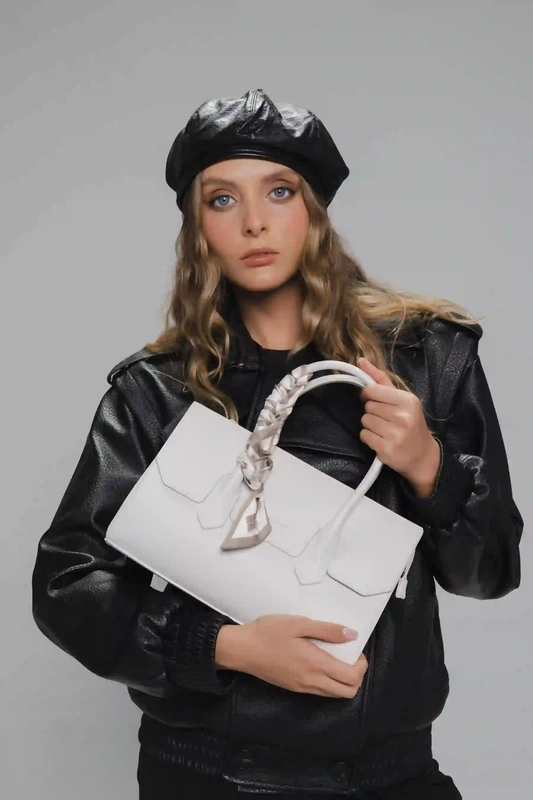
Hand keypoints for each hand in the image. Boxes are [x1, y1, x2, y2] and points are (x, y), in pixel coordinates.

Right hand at [217, 615, 367, 697]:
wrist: (241, 649)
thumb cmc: (268, 632)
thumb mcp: (298, 623)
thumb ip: (327, 630)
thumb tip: (352, 634)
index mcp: (315, 664)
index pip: (351, 677)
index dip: (361, 666)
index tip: (356, 650)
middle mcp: (311, 681)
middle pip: (347, 692)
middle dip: (356, 677)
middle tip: (351, 657)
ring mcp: (302, 687)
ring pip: (334, 694)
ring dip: (343, 681)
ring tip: (337, 659)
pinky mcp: (294, 688)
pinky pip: (320, 692)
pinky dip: (329, 683)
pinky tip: (320, 664)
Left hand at [357, 356, 439, 491]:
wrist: (423, 456)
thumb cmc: (411, 423)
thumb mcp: (403, 399)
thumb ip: (381, 379)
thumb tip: (360, 360)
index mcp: (408, 400)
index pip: (373, 390)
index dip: (369, 395)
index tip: (374, 400)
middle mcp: (402, 416)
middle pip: (368, 407)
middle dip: (373, 412)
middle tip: (386, 419)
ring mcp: (394, 434)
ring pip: (365, 421)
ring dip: (370, 425)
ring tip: (384, 430)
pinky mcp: (386, 449)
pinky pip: (364, 435)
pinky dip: (369, 438)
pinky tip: (381, 440)